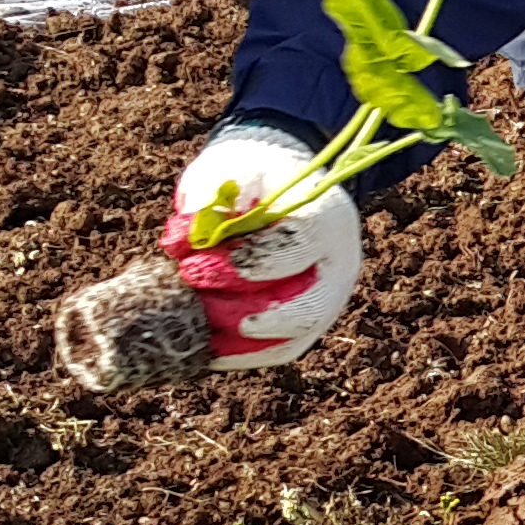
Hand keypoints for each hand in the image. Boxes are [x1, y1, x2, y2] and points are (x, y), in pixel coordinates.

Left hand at [157, 123, 362, 370]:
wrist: (273, 184)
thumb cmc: (249, 175)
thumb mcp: (231, 171)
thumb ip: (210, 200)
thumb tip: (184, 240)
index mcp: (328, 217)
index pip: (300, 247)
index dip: (250, 261)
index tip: (196, 262)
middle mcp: (339, 262)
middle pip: (312, 308)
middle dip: (254, 315)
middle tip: (202, 307)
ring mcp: (329, 295)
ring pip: (296, 337)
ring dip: (244, 344)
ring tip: (198, 336)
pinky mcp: (309, 318)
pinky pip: (282, 349)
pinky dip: (244, 353)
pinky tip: (207, 349)